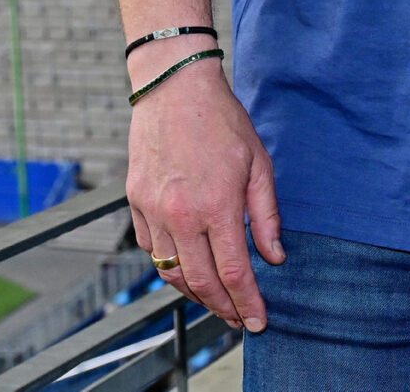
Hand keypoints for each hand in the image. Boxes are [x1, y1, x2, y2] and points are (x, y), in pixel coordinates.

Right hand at [126, 55, 283, 332]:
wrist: (173, 87)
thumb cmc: (221, 121)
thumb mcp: (258, 164)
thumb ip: (266, 216)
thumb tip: (274, 257)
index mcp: (216, 206)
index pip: (235, 273)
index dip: (249, 304)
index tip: (259, 322)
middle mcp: (180, 214)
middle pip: (201, 283)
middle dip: (223, 308)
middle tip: (239, 319)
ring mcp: (153, 209)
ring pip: (171, 271)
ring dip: (195, 293)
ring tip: (215, 299)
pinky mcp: (135, 201)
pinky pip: (150, 248)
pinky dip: (169, 265)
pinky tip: (187, 266)